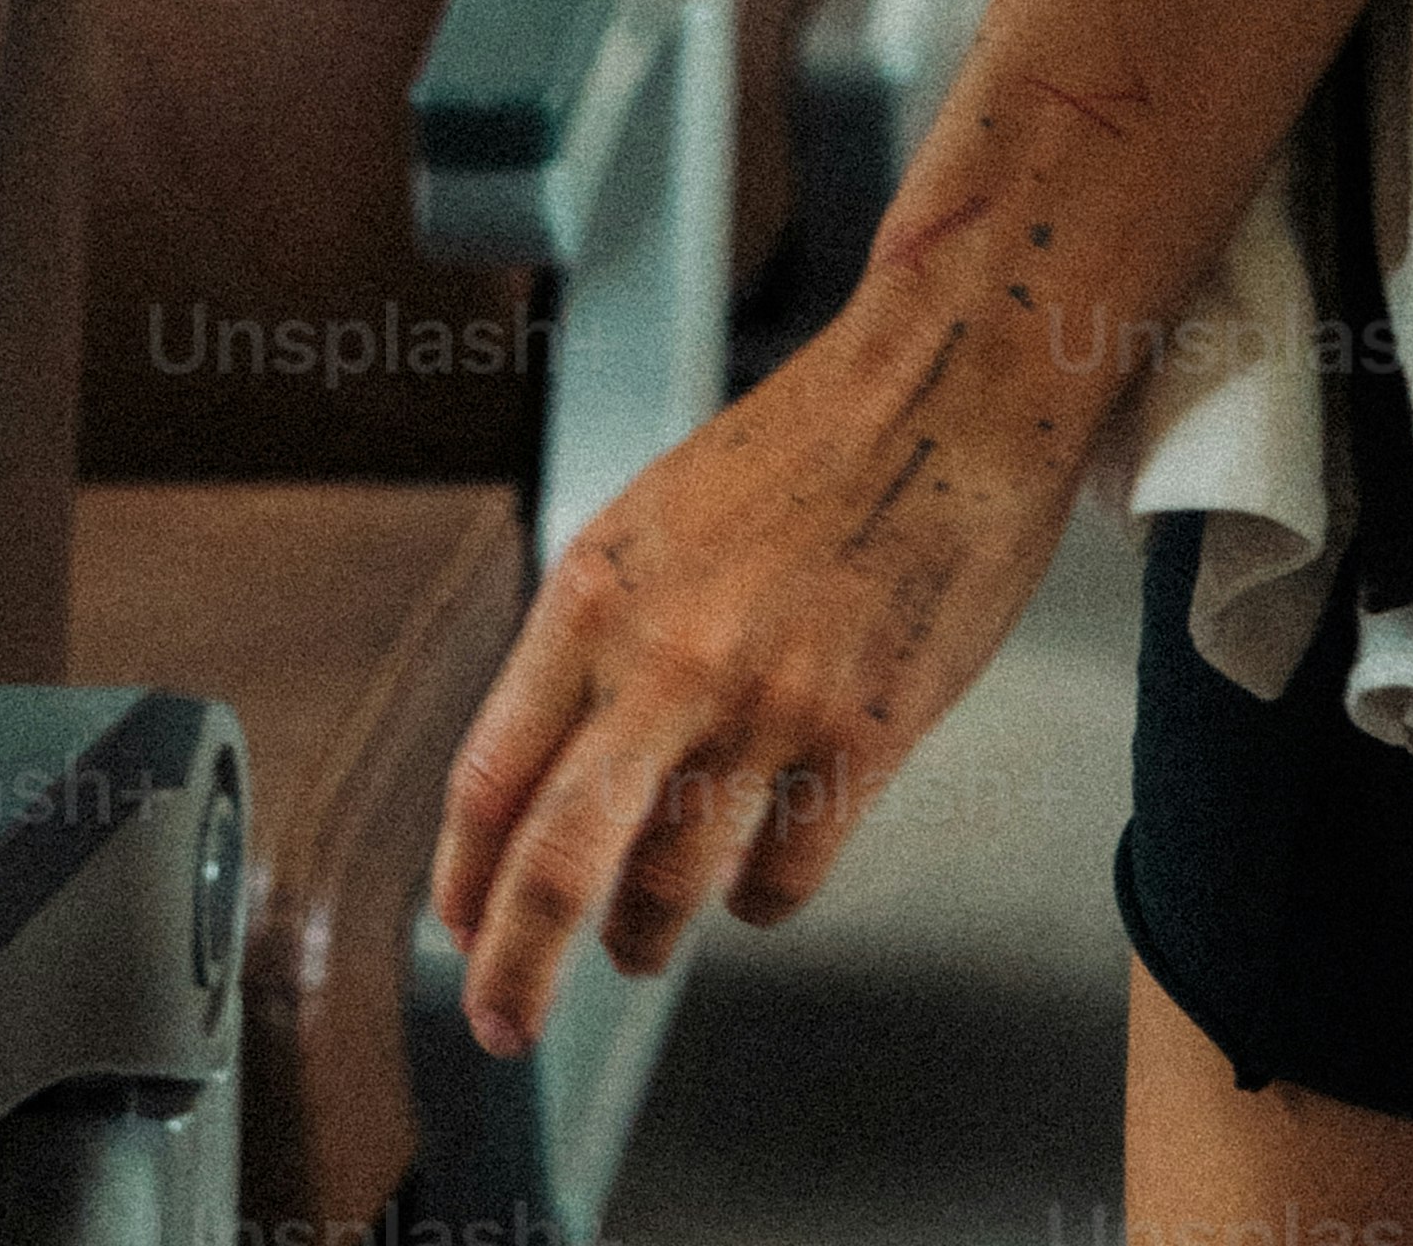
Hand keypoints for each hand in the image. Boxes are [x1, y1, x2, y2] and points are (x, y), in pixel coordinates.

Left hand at [428, 289, 1088, 1054]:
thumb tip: (532, 790)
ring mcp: (768, 704)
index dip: (463, 882)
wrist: (953, 388)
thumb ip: (590, 647)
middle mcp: (668, 656)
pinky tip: (754, 877)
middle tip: (502, 1025)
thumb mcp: (652, 524)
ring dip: (643, 939)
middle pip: (558, 865)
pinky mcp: (863, 738)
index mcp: (596, 592)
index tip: (459, 935)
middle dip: (514, 972)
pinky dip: (754, 902)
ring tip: (641, 942)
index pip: (491, 779)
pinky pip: (780, 883)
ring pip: (669, 894)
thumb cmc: (802, 452)